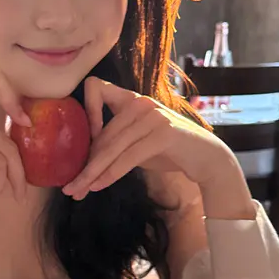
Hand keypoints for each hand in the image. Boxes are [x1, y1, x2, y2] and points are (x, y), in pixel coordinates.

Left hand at [62, 77, 253, 218]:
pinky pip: (127, 158)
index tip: (83, 139)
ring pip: (110, 148)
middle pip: (101, 134)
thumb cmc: (169, 151)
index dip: (86, 108)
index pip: (96, 88)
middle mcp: (140, 102)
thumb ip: (115, 142)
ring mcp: (152, 116)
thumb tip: (83, 161)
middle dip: (84, 164)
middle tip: (70, 186)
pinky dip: (110, 174)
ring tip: (78, 191)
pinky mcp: (163, 134)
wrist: (208, 159)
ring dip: (92, 173)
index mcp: (131, 99)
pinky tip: (99, 186)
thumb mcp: (137, 143)